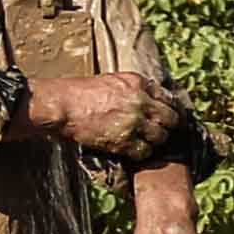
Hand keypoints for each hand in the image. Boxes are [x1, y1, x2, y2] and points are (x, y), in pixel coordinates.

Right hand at [34, 68, 177, 157]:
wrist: (62, 105)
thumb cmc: (81, 92)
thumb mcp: (112, 81)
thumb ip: (134, 89)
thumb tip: (151, 98)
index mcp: (138, 84)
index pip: (169, 97)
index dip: (170, 109)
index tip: (168, 116)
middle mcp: (140, 101)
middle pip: (171, 118)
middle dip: (167, 126)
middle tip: (160, 131)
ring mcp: (134, 122)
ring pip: (160, 137)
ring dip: (154, 141)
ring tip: (145, 141)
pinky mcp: (124, 140)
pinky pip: (144, 151)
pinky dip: (140, 152)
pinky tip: (132, 149)